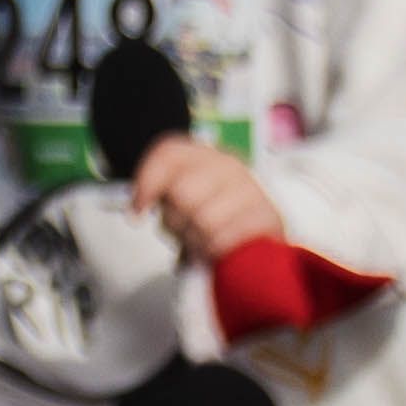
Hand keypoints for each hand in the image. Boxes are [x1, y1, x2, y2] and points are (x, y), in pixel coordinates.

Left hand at [133, 135, 287, 259]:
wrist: (254, 231)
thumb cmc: (207, 213)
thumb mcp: (173, 197)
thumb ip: (153, 191)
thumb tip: (136, 212)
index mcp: (202, 154)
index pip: (167, 155)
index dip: (147, 184)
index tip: (138, 210)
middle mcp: (229, 164)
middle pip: (182, 194)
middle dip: (175, 222)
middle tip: (185, 230)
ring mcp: (251, 188)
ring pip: (204, 220)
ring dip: (195, 240)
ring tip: (202, 241)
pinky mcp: (269, 216)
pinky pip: (226, 238)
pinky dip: (215, 250)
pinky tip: (217, 251)